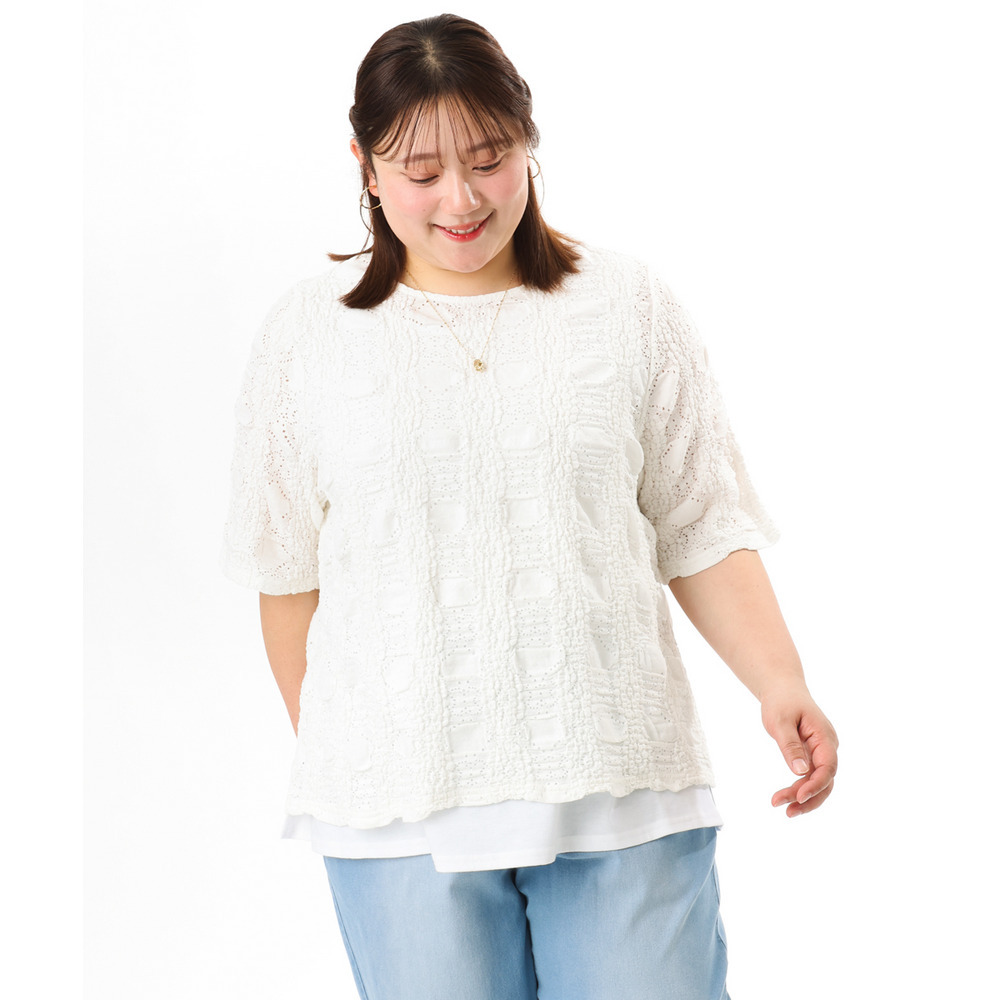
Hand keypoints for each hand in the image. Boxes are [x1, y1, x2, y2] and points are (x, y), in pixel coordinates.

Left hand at [760, 685, 837, 817]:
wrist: (782, 688)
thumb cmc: (781, 701)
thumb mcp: (780, 721)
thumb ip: (790, 746)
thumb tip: (800, 772)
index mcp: (824, 736)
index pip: (827, 767)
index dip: (815, 785)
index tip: (798, 797)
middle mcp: (827, 746)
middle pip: (826, 780)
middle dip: (808, 797)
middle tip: (786, 810)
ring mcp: (821, 751)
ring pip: (819, 782)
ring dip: (804, 797)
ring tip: (783, 808)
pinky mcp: (812, 755)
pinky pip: (810, 776)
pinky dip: (800, 788)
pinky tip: (787, 798)